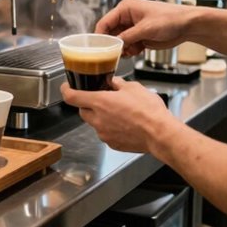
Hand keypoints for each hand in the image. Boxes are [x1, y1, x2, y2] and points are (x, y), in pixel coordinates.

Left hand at [61, 77, 175, 152]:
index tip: (66, 87)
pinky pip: (105, 133)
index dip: (66, 90)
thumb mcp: (134, 88)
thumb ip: (118, 84)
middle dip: (88, 105)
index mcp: (99, 102)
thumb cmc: (149, 111)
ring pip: (94, 123)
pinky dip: (110, 128)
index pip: (71, 97)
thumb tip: (113, 83)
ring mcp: (104, 133)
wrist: (160, 134)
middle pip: (82, 111)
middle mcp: (98, 119)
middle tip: (101, 100)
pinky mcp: (112, 144)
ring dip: (100, 117)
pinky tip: (124, 124)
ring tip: (119, 113)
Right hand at [96, 0, 198, 55]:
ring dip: (122, 48)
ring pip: (119, 41)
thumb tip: (115, 44)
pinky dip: (130, 50)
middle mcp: (128, 17)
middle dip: (113, 44)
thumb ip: (128, 37)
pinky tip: (136, 51)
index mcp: (126, 8)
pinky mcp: (140, 36)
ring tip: (129, 51)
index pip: (105, 22)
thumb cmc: (171, 18)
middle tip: (111, 53)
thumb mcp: (146, 28)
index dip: (100, 35)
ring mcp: (134, 27)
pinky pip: (128, 45)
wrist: (187, 26)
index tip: (97, 47)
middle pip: (111, 33)